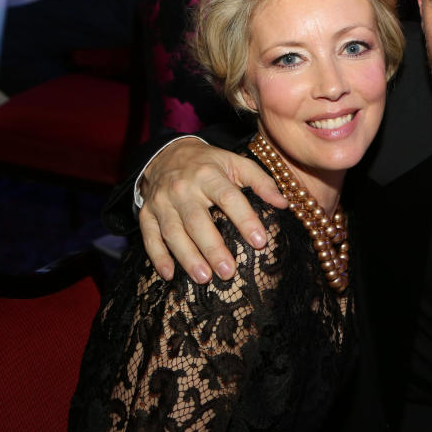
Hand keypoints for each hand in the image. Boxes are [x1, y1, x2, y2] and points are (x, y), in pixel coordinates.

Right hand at [139, 138, 286, 282]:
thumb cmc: (209, 164)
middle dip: (213, 247)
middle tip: (228, 271)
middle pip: (197, 220)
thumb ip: (261, 182)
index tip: (260, 241)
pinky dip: (158, 256)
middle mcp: (183, 188)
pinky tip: (169, 274)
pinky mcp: (146, 213)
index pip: (229, 198)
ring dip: (187, 257)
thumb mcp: (236, 163)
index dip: (245, 219)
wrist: (165, 154)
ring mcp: (162, 202)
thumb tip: (284, 204)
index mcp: (208, 174)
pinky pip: (149, 236)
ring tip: (204, 277)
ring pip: (173, 232)